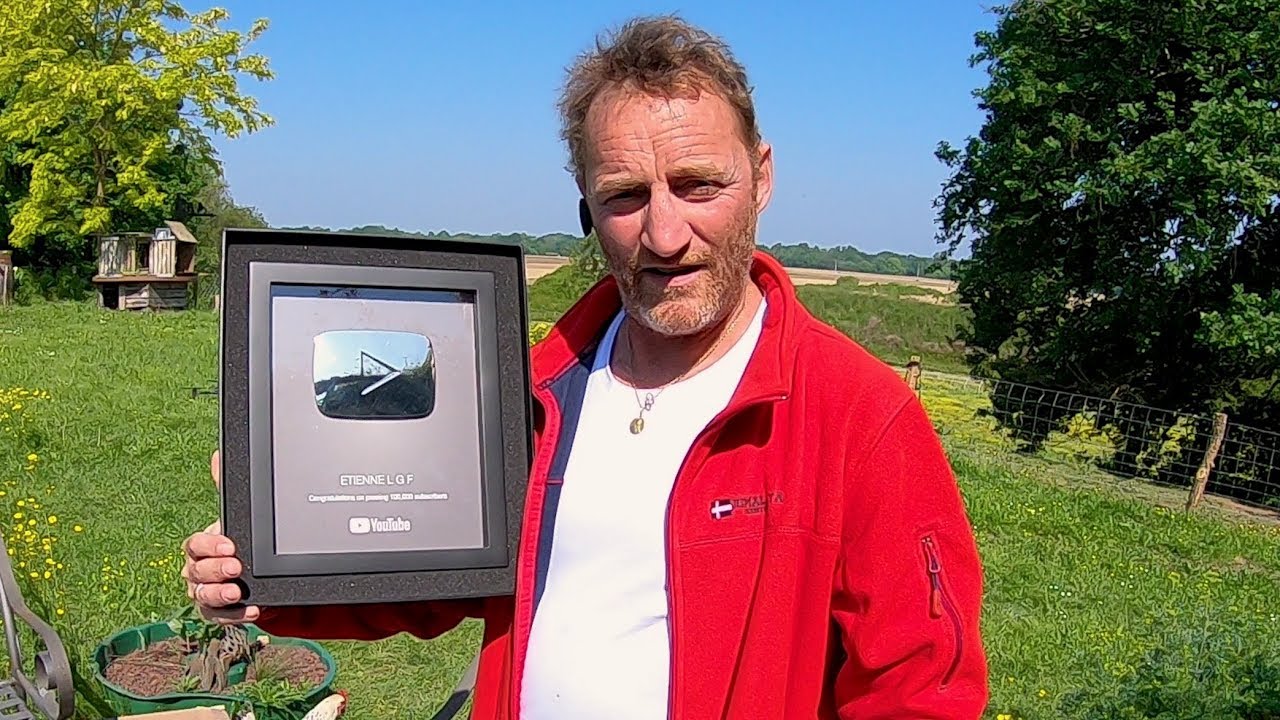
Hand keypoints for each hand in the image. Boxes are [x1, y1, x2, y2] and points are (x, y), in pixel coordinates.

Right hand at [180, 450, 260, 624]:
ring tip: (238, 591)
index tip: (230, 545)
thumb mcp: (235, 518)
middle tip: (237, 567)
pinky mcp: (217, 612)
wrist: (255, 574)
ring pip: (203, 595)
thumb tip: (217, 456)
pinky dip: (235, 614)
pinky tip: (252, 608)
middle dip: (216, 570)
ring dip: (220, 594)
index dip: (209, 545)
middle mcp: (197, 571)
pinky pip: (220, 616)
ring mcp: (205, 593)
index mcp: (200, 547)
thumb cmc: (238, 543)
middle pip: (196, 571)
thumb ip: (225, 490)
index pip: (194, 545)